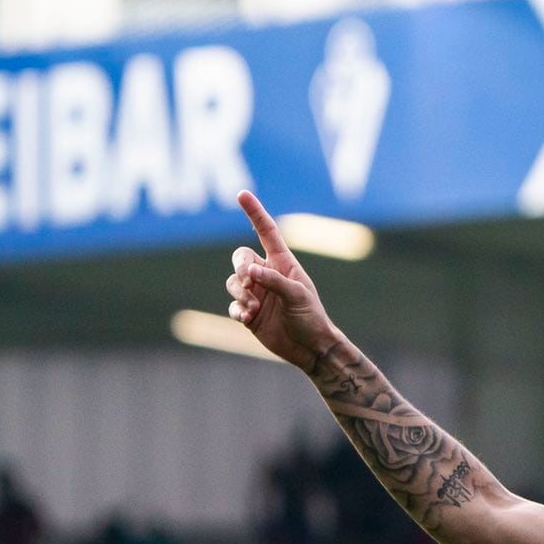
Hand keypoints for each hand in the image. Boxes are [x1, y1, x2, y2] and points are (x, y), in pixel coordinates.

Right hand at [225, 190, 338, 369]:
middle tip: (250, 282)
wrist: (309, 348)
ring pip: (232, 282)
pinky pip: (232, 304)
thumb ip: (274, 281)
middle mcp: (267, 275)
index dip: (254, 213)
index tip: (242, 194)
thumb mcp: (297, 296)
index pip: (266, 232)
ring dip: (240, 293)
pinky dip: (237, 309)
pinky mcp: (248, 312)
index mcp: (283, 263)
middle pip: (240, 257)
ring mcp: (256, 293)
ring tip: (254, 308)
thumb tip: (250, 271)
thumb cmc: (311, 318)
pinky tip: (248, 319)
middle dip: (240, 267)